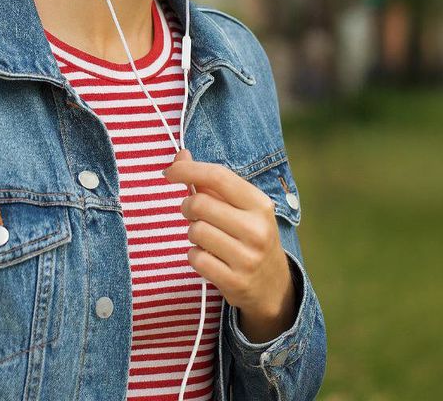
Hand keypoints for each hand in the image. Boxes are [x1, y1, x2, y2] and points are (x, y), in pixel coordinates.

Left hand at [162, 149, 296, 339]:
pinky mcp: (235, 282)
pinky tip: (209, 257)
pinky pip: (195, 257)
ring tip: (206, 238)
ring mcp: (247, 258)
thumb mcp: (241, 206)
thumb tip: (180, 156)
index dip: (188, 170)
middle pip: (199, 203)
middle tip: (192, 213)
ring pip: (195, 231)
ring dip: (192, 232)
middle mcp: (257, 229)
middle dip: (187, 206)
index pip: (218, 176)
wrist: (273, 285)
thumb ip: (209, 181)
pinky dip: (195, 254)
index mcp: (259, 204)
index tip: (169, 172)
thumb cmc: (249, 235)